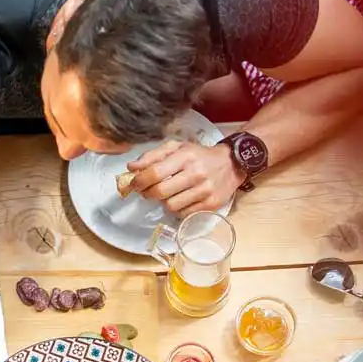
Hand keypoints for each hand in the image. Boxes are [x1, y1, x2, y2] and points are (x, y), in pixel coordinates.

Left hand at [127, 140, 243, 214]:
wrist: (232, 164)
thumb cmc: (199, 155)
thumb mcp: (177, 147)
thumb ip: (152, 156)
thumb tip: (131, 167)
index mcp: (185, 156)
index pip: (154, 173)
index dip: (139, 181)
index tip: (133, 184)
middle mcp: (196, 173)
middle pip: (160, 192)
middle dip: (148, 194)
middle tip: (147, 191)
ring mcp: (205, 191)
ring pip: (170, 206)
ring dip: (164, 202)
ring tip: (168, 194)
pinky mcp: (211, 205)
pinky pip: (183, 214)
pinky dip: (178, 209)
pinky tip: (181, 199)